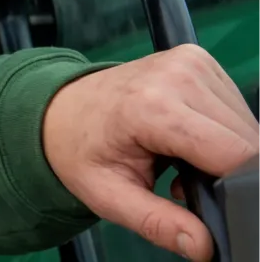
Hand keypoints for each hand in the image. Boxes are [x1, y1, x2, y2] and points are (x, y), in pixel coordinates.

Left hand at [43, 44, 259, 260]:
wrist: (61, 109)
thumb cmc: (82, 150)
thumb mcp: (109, 196)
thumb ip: (158, 223)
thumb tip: (202, 246)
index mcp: (152, 108)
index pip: (233, 153)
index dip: (233, 185)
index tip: (207, 196)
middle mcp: (176, 76)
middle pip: (245, 140)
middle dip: (226, 169)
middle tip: (184, 179)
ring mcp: (189, 62)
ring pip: (244, 122)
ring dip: (225, 148)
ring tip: (182, 157)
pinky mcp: (197, 58)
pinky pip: (232, 103)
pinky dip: (220, 127)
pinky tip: (188, 135)